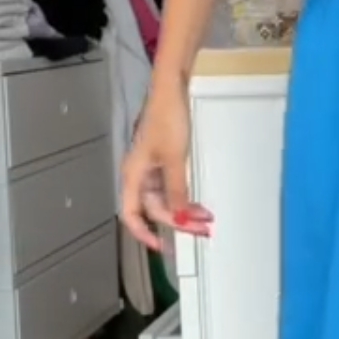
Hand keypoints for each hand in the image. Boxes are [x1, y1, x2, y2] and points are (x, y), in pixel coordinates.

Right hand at [121, 79, 211, 250]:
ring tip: (207, 219)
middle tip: (203, 230)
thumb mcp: (174, 159)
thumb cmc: (167, 120)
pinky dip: (185, 198)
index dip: (144, 234)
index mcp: (133, 176)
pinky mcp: (164, 162)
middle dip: (178, 222)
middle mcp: (139, 176)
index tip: (164, 247)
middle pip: (155, 210)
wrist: (171, 91)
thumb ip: (175, 191)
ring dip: (185, 211)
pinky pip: (173, 188)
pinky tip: (200, 205)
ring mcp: (151, 170)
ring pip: (166, 200)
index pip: (131, 215)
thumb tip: (178, 219)